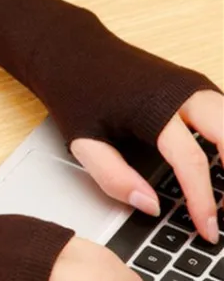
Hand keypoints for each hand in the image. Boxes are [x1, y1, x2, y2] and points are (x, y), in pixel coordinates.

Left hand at [71, 90, 222, 242]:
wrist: (72, 50)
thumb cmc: (77, 93)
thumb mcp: (82, 141)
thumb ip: (113, 177)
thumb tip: (150, 206)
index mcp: (154, 108)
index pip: (192, 161)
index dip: (204, 201)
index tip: (208, 230)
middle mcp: (183, 92)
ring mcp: (193, 85)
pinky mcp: (195, 85)